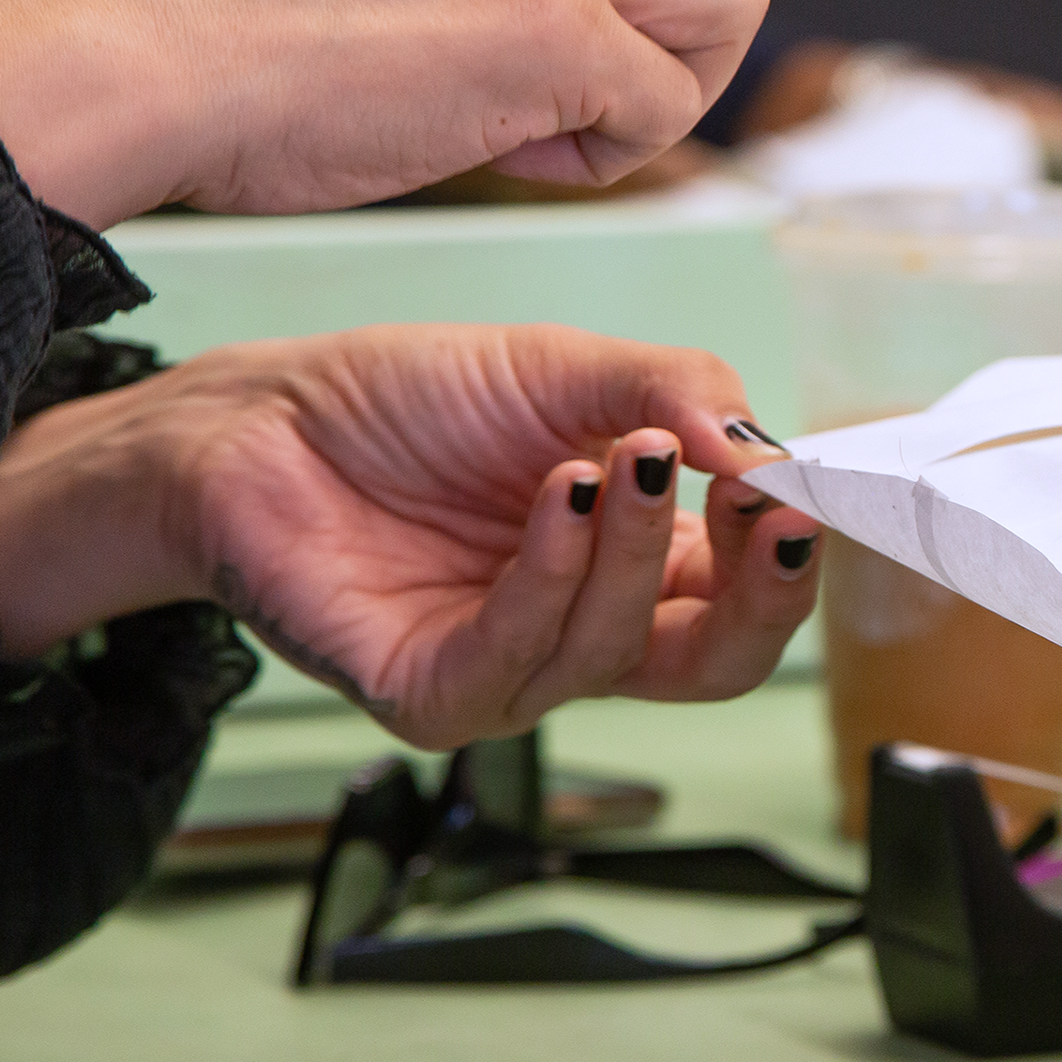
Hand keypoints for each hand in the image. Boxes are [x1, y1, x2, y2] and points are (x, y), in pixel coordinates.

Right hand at [0, 0, 781, 226]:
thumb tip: (585, 10)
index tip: (550, 44)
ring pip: (737, 7)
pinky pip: (670, 108)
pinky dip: (609, 156)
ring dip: (668, 88)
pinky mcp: (562, 29)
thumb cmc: (241, 30)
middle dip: (690, 32)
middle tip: (588, 94)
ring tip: (551, 123)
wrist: (149, 60)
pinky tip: (509, 153)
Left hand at [0, 325, 822, 746]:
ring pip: (618, 651)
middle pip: (717, 665)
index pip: (748, 598)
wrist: (260, 417)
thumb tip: (773, 448)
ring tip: (626, 455)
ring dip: (637, 548)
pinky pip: (515, 661)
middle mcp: (584, 631)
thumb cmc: (409, 401)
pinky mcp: (428, 691)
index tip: (802, 484)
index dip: (788, 553)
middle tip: (771, 511)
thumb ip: (678, 393)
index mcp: (639, 567)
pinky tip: (564, 496)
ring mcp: (509, 671)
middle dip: (760, 596)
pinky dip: (552, 574)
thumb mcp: (569, 369)